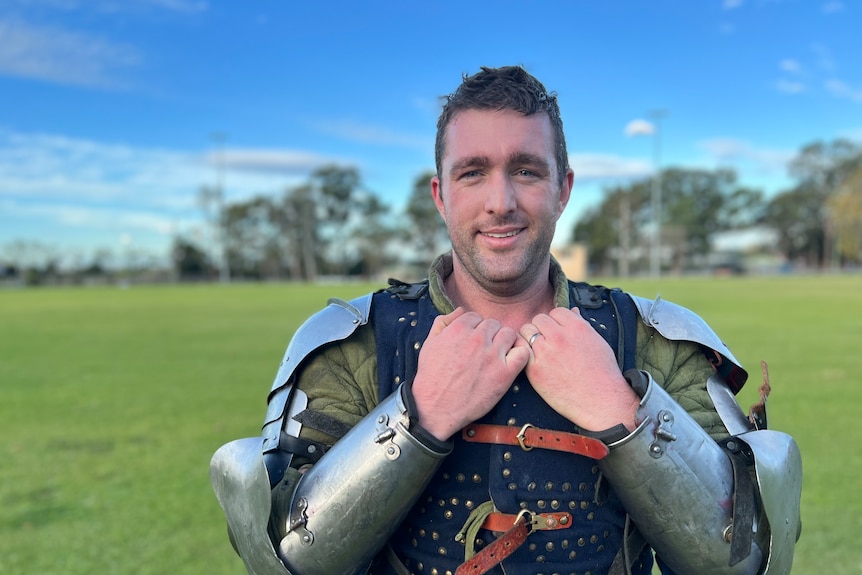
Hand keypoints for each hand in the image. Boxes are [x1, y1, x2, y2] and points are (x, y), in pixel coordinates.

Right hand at [412, 308, 529, 440]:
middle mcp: (478, 338)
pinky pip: (523, 353)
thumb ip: (443, 322)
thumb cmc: (431, 377)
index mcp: (459, 328)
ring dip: (504, 341)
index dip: (475, 328)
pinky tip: (511, 361)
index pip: (476, 316)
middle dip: (489, 334)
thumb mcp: (429, 344)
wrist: (436, 407)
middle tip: (484, 350)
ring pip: (509, 333)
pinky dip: (520, 354)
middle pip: (493, 324)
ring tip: (497, 355)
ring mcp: (492, 355)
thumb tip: (460, 310)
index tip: (473, 340)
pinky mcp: (505, 373)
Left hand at [520, 307, 638, 431]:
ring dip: (529, 338)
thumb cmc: (603, 373)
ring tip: (537, 350)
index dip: (555, 321)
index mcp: (577, 327)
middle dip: (541, 328)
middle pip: (539, 319)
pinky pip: (520, 350)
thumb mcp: (598, 342)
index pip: (556, 312)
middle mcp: (560, 336)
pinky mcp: (535, 369)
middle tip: (546, 342)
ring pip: (526, 331)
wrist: (601, 401)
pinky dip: (523, 352)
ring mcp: (546, 352)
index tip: (557, 332)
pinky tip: (530, 360)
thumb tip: (573, 312)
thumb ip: (582, 325)